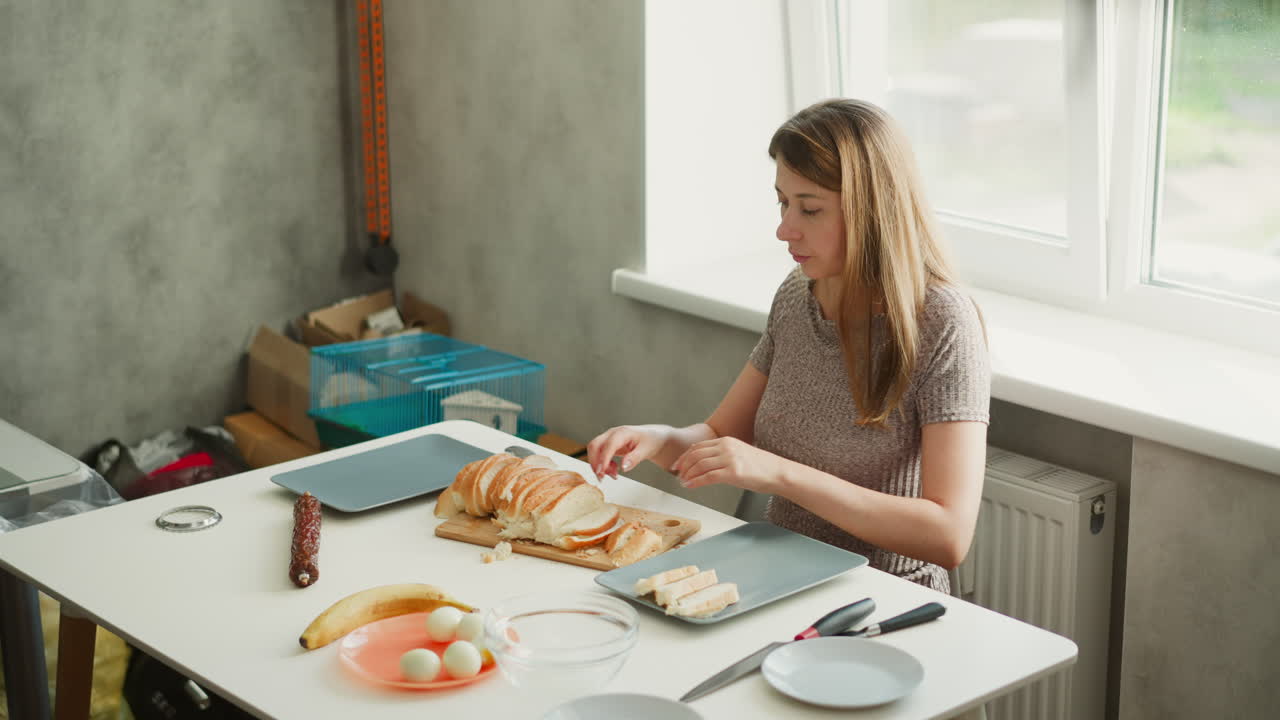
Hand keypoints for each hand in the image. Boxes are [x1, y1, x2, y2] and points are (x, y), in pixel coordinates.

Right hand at [587, 425, 670, 478]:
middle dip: (595, 463)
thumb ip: (634, 458)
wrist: (652, 438)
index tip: (601, 472)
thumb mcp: (646, 450)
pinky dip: (603, 465)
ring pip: (594, 451)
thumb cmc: (650, 441)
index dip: (603, 459)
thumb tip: (624, 467)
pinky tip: (614, 470)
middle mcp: (612, 434)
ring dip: (599, 466)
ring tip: (614, 475)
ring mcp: (609, 439)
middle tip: (602, 477)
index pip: (608, 445)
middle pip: (594, 446)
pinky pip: (599, 455)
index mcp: (623, 433)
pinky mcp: (608, 446)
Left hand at [670, 436, 787, 493]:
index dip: (684, 456)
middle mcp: (726, 447)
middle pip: (695, 454)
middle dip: (683, 465)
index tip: (677, 465)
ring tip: (683, 482)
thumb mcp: (739, 454)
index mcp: (726, 441)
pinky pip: (707, 477)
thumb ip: (722, 455)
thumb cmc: (760, 467)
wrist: (778, 473)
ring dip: (687, 474)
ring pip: (699, 465)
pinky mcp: (733, 473)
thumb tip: (704, 463)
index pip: (698, 447)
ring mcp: (730, 459)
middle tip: (676, 474)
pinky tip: (689, 486)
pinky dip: (695, 482)